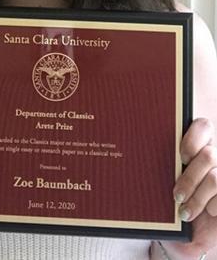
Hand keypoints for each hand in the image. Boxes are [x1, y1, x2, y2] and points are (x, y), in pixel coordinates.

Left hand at [163, 118, 216, 258]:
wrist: (195, 228)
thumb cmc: (174, 200)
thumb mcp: (166, 178)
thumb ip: (163, 163)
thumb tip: (145, 150)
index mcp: (200, 144)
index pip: (203, 127)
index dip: (193, 140)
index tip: (182, 157)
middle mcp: (216, 155)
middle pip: (208, 155)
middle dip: (190, 179)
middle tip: (176, 195)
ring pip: (214, 179)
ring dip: (197, 198)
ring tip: (185, 211)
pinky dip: (212, 207)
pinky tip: (207, 212)